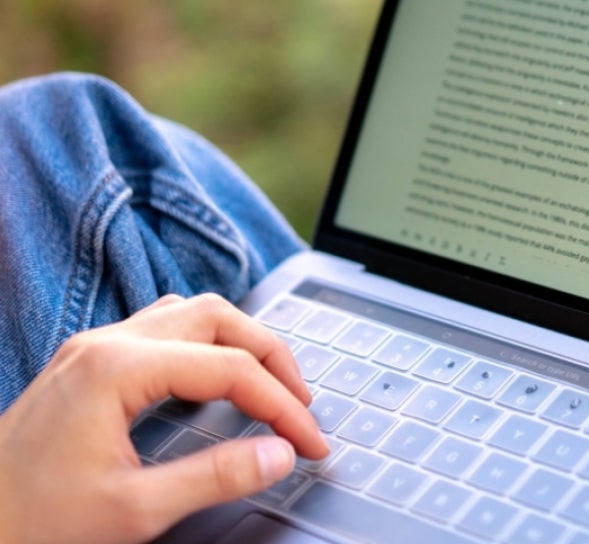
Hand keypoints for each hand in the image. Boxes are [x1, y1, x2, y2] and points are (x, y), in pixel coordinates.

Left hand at [0, 293, 328, 543]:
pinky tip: (212, 379)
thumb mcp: (134, 510)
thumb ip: (216, 477)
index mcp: (118, 369)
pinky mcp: (86, 361)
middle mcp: (107, 342)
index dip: (282, 406)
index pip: (229, 369)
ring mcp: (93, 346)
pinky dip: (203, 344)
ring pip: (191, 312)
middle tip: (302, 404)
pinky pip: (161, 327)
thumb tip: (279, 455)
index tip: (310, 444)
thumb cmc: (33, 522)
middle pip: (218, 318)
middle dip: (271, 356)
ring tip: (268, 385)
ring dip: (239, 342)